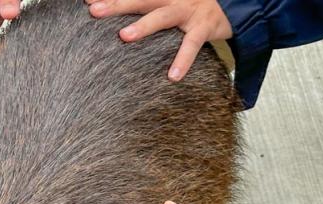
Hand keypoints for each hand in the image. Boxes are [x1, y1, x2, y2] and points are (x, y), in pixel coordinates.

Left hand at [86, 0, 231, 80]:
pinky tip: (172, 76)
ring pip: (163, 16)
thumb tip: (118, 20)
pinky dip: (183, 59)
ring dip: (144, 26)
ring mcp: (189, 9)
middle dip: (117, 3)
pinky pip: (192, 44)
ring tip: (123, 36)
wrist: (235, 3)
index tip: (86, 0)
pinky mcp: (205, 26)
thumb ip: (147, 8)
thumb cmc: (193, 5)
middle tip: (94, 11)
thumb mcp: (169, 2)